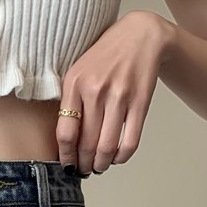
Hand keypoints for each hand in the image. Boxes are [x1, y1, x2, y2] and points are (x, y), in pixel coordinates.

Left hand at [56, 10, 171, 175]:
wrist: (140, 35)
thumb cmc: (104, 58)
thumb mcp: (77, 73)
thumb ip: (69, 103)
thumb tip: (65, 144)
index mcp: (75, 84)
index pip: (65, 134)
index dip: (66, 157)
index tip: (68, 166)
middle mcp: (96, 91)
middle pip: (86, 145)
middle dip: (84, 165)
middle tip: (84, 170)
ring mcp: (120, 97)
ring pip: (107, 148)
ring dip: (101, 165)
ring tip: (98, 167)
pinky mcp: (140, 102)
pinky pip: (130, 142)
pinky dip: (122, 157)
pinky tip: (116, 158)